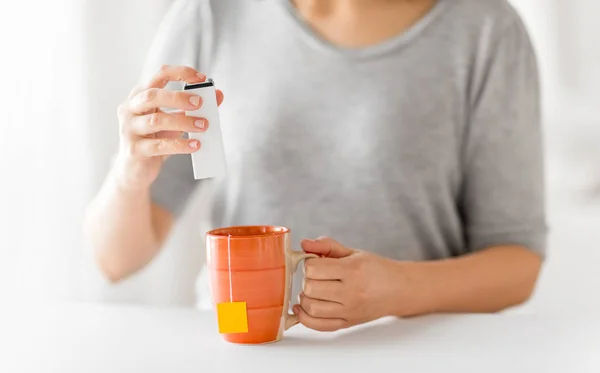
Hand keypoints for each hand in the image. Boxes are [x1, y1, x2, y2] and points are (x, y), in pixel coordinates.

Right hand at [114, 65, 224, 189]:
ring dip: (183, 122)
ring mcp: (129, 129)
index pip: (159, 74)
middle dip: (179, 97)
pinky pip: (159, 145)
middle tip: (200, 103)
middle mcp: (130, 108)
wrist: (135, 170)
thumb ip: (193, 107)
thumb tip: (218, 95)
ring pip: (156, 120)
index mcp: (140, 95)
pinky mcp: (134, 150)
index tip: (202, 78)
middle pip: (152, 95)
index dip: (180, 73)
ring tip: (203, 125)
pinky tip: (195, 145)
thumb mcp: (174, 121)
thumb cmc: (155, 139)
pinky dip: (180, 145)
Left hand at [293, 237, 410, 331]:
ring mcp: (349, 310)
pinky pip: (319, 325)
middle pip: (310, 287)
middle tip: (315, 276)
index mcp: (352, 270)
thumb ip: (327, 246)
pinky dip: (305, 318)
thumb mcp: (353, 253)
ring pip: (311, 307)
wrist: (399, 290)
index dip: (309, 263)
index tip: (315, 262)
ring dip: (305, 297)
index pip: (313, 268)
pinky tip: (303, 308)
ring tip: (312, 290)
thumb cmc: (376, 270)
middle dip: (307, 279)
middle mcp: (351, 292)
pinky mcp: (348, 323)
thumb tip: (304, 244)